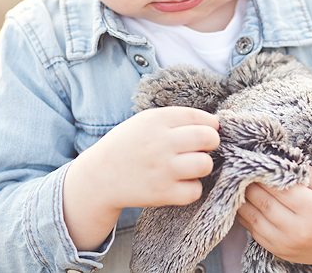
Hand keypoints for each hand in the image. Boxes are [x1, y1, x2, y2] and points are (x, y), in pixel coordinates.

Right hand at [63, 106, 219, 249]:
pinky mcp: (162, 194)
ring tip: (191, 166)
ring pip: (205, 164)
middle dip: (211, 142)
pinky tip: (180, 183)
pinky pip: (195, 190)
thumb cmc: (128, 145)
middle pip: (208, 138)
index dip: (209, 124)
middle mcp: (160, 142)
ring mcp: (162, 169)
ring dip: (202, 165)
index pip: (200, 117)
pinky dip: (191, 188)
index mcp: (156, 120)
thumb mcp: (145, 121)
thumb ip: (175, 119)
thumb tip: (212, 124)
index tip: (206, 130)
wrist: (99, 177)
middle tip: (203, 148)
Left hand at [236, 167, 311, 264]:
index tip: (254, 159)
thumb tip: (283, 160)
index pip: (279, 188)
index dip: (263, 173)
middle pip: (262, 201)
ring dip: (242, 197)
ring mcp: (286, 244)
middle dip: (249, 182)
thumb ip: (309, 173)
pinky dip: (245, 213)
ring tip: (238, 181)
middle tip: (241, 167)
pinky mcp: (278, 251)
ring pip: (253, 216)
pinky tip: (245, 199)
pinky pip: (253, 230)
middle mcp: (299, 231)